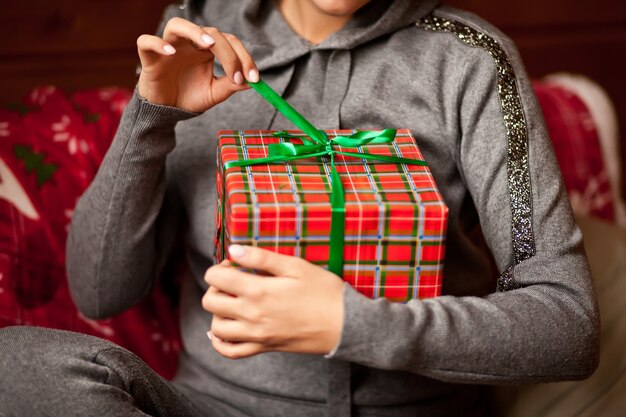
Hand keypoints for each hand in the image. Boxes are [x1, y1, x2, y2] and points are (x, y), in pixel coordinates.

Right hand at [136, 17, 258, 111]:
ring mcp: (169, 47)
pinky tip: (170, 53)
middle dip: (228, 53)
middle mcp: (189, 43)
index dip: (244, 57)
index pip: (229, 42)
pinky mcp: (149, 57)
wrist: (166, 111)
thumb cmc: (189, 97)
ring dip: (195, 31)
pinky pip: (146, 41)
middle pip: (211, 33)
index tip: (254, 78)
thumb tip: (252, 82)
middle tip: (236, 75)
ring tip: (208, 45)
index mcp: (207, 50)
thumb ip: (230, 85)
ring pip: (178, 25)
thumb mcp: (214, 93)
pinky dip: (157, 43)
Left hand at [202, 245, 344, 358]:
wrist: (345, 324)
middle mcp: (252, 315)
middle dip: (216, 286)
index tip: (236, 264)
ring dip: (218, 312)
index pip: (216, 277)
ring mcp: (256, 335)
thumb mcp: (296, 266)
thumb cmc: (324, 291)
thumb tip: (234, 249)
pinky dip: (220, 342)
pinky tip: (225, 330)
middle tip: (233, 280)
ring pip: (216, 327)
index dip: (221, 266)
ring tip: (233, 302)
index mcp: (258, 291)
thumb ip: (262, 257)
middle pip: (210, 302)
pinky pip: (230, 352)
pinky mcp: (264, 347)